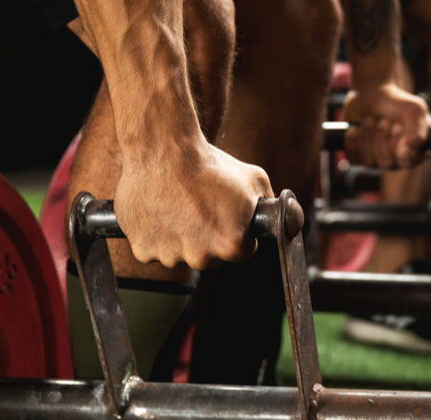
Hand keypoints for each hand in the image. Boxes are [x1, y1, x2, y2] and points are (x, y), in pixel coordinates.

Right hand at [114, 138, 274, 269]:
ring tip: (180, 205)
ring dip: (183, 237)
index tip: (231, 217)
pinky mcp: (141, 248)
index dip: (240, 233)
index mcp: (231, 246)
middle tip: (203, 207)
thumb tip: (289, 220)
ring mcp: (168, 256)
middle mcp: (200, 258)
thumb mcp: (256, 181)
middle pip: (211, 256)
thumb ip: (273, 206)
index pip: (243, 251)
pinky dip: (157, 234)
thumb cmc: (211, 165)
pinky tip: (161, 209)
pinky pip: (154, 248)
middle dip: (211, 237)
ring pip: (181, 253)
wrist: (164, 150)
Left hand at [342, 83, 430, 168]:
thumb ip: (417, 134)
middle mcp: (396, 159)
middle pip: (386, 163)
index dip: (396, 143)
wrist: (371, 92)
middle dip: (380, 137)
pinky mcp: (359, 155)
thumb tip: (406, 155)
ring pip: (368, 162)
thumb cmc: (396, 102)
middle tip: (382, 120)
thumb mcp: (414, 111)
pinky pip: (353, 158)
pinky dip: (352, 141)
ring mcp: (377, 159)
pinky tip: (356, 128)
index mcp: (415, 151)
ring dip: (367, 136)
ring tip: (370, 120)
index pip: (404, 162)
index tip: (396, 125)